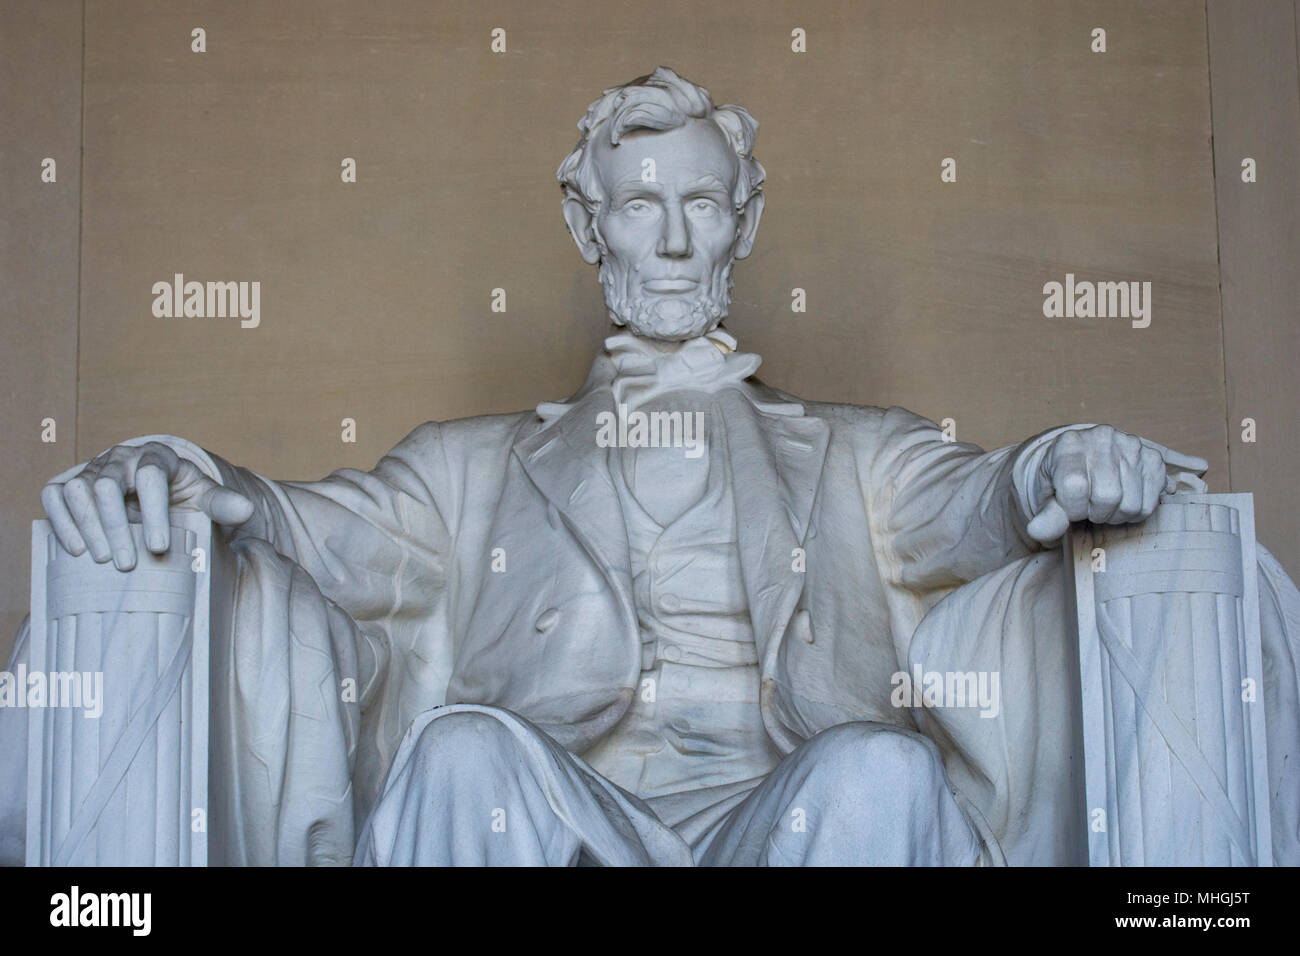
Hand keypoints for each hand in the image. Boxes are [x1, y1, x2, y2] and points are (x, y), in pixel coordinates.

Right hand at [41, 441, 253, 570]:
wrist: (156, 493)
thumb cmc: (182, 496)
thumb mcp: (205, 498)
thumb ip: (223, 503)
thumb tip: (246, 510)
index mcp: (157, 457)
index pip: (151, 475)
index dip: (153, 510)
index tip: (159, 546)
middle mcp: (120, 459)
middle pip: (107, 484)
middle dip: (115, 525)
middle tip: (126, 563)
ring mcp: (92, 470)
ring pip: (78, 490)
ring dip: (87, 526)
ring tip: (103, 559)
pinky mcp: (69, 484)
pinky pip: (54, 495)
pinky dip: (60, 520)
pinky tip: (76, 549)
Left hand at [1024, 425, 1207, 543]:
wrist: (1081, 460)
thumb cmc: (1061, 480)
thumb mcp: (1047, 496)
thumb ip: (1046, 515)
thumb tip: (1038, 532)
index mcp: (1069, 444)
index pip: (1075, 487)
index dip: (1072, 509)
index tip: (1069, 508)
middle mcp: (1102, 438)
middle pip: (1108, 497)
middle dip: (1096, 513)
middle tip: (1088, 507)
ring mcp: (1131, 445)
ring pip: (1131, 505)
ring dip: (1116, 514)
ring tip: (1105, 503)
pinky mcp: (1153, 458)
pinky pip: (1150, 503)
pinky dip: (1135, 511)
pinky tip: (1123, 499)